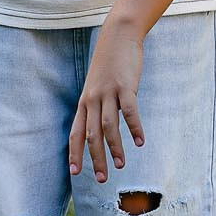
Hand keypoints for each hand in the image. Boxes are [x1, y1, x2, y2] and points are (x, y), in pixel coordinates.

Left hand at [69, 17, 143, 181]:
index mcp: (85, 103)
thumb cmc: (109, 65)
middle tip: (101, 179)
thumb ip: (99, 108)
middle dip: (95, 158)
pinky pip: (129, 111)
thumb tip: (103, 130)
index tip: (76, 173)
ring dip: (114, 147)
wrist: (118, 36)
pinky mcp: (125, 85)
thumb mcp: (98, 87)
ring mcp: (108, 92)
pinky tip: (140, 142)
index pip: (75, 133)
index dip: (75, 153)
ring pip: (108, 126)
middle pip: (90, 134)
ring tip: (121, 165)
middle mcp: (93, 99)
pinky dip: (134, 127)